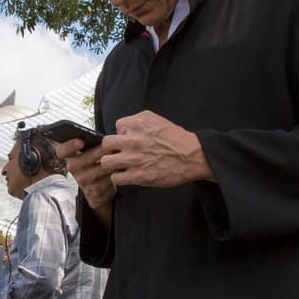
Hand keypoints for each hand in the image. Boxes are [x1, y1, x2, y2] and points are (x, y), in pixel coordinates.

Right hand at [55, 139, 116, 222]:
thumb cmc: (96, 165)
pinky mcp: (95, 190)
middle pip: (85, 158)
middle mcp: (73, 168)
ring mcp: (83, 180)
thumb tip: (121, 129)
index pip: (62, 150)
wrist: (99, 190)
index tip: (80, 141)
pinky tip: (121, 168)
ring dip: (112, 161)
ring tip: (120, 156)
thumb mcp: (92, 152)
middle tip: (112, 146)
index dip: (69, 145)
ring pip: (101, 167)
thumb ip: (98, 140)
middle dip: (101, 151)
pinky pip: (109, 178)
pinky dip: (117, 172)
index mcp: (70, 156)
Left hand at [97, 111, 211, 188]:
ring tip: (120, 166)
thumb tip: (124, 129)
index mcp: (137, 123)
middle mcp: (133, 139)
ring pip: (106, 162)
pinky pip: (116, 178)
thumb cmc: (177, 139)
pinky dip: (119, 178)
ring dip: (112, 165)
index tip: (129, 140)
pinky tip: (127, 176)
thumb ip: (138, 121)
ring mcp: (134, 158)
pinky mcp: (138, 176)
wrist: (192, 156)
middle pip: (106, 144)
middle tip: (118, 153)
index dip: (122, 134)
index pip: (117, 126)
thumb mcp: (157, 120)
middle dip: (111, 149)